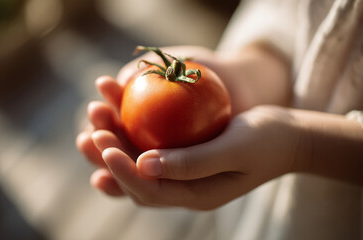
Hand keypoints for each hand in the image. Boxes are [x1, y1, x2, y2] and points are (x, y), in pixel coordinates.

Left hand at [77, 44, 292, 199]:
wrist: (288, 137)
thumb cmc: (267, 139)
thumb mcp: (235, 148)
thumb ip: (193, 162)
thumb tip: (144, 166)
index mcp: (196, 196)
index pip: (149, 190)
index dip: (120, 169)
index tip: (102, 142)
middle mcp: (184, 190)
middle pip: (136, 181)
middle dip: (108, 159)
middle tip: (89, 132)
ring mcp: (183, 174)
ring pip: (139, 165)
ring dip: (114, 147)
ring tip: (93, 124)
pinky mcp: (185, 156)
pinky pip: (150, 150)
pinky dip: (131, 137)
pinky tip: (116, 120)